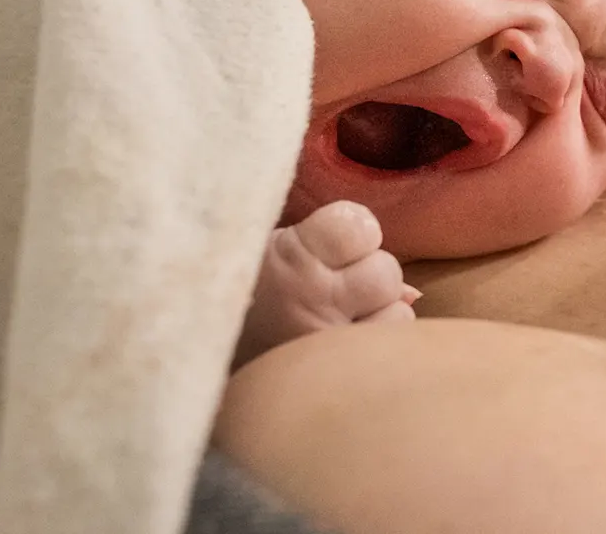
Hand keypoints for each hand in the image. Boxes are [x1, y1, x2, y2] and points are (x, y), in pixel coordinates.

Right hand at [235, 200, 418, 368]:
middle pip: (386, 271)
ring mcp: (328, 343)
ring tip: (339, 320)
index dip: (355, 232)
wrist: (195, 355)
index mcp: (289, 255)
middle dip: (369, 276)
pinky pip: (386, 352)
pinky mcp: (336, 379)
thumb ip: (327, 247)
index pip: (358, 225)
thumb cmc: (240, 294)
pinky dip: (375, 346)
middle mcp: (313, 298)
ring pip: (396, 316)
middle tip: (335, 287)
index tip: (335, 243)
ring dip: (379, 315)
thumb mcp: (266, 250)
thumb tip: (411, 291)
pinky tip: (344, 348)